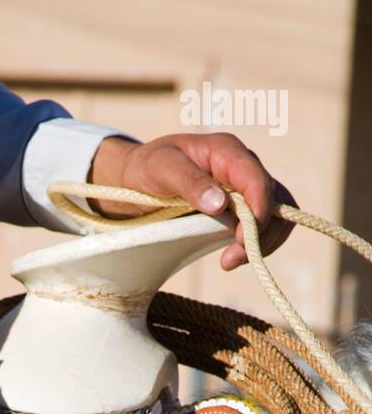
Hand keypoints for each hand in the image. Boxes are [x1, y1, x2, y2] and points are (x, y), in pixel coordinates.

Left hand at [89, 133, 294, 271]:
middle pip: (273, 200)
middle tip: (229, 260)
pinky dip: (256, 243)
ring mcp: (244, 187)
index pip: (257, 180)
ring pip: (275, 214)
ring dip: (261, 242)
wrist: (138, 178)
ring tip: (229, 261)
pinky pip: (263, 225)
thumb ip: (190, 182)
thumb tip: (220, 204)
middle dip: (259, 233)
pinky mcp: (239, 208)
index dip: (258, 211)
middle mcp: (242, 167)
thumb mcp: (161, 169)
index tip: (239, 241)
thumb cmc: (148, 167)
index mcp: (227, 152)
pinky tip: (232, 255)